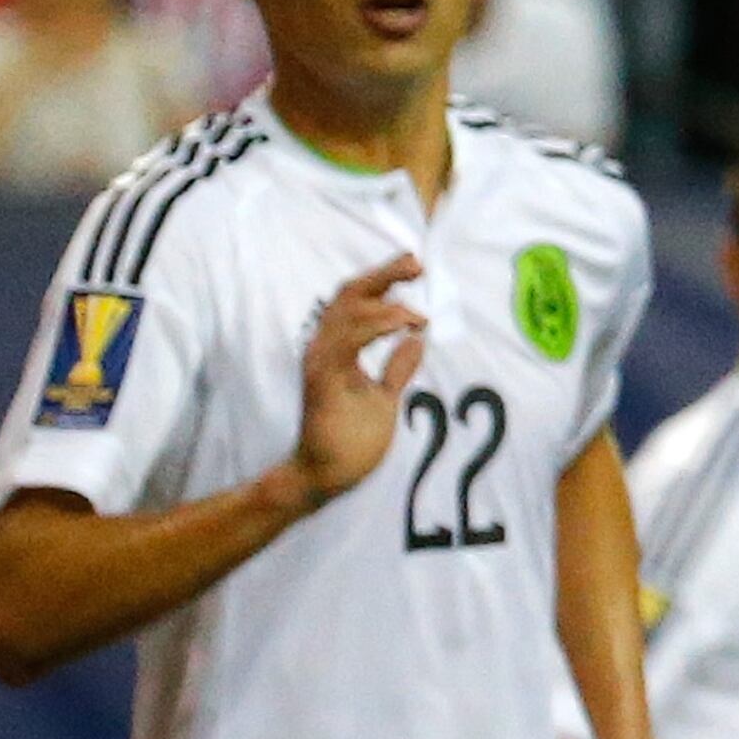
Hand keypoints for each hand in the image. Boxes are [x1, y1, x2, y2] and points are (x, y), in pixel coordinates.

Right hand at [291, 257, 424, 504]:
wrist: (327, 475)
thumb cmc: (350, 439)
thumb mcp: (384, 396)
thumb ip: (397, 368)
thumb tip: (416, 341)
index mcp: (338, 348)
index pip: (356, 301)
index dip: (382, 279)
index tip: (414, 266)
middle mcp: (324, 348)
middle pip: (348, 295)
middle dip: (383, 274)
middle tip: (416, 263)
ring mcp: (320, 362)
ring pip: (346, 312)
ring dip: (384, 300)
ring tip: (417, 307)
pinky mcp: (323, 381)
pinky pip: (346, 342)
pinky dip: (376, 325)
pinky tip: (404, 323)